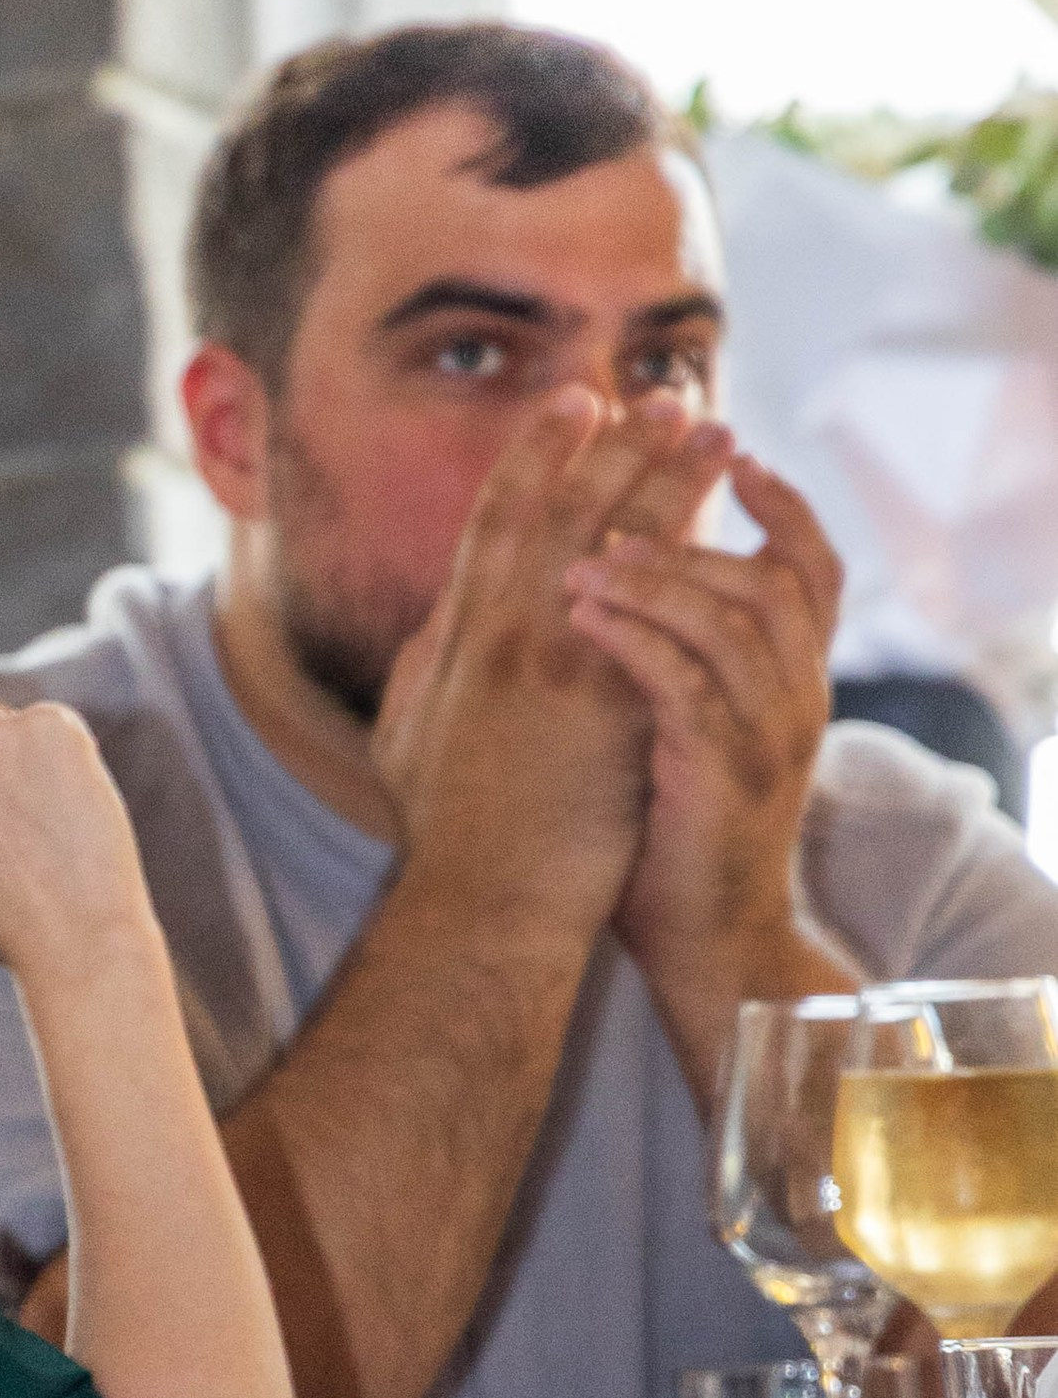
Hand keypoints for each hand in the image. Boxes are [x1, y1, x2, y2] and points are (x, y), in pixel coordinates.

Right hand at [372, 389, 732, 948]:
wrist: (482, 907)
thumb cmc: (444, 837)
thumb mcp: (406, 737)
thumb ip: (422, 669)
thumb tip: (438, 622)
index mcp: (455, 638)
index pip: (498, 519)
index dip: (537, 453)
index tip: (576, 402)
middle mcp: (503, 639)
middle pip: (568, 513)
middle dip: (619, 450)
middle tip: (666, 397)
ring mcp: (558, 672)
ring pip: (623, 551)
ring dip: (670, 485)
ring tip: (716, 436)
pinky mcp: (610, 710)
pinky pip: (662, 617)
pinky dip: (692, 566)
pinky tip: (730, 531)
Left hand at [564, 451, 851, 1084]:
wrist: (706, 944)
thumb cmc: (673, 833)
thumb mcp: (686, 728)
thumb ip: (679, 656)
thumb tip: (615, 573)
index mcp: (793, 681)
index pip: (815, 568)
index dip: (783, 506)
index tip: (732, 453)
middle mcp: (796, 699)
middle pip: (774, 576)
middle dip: (699, 528)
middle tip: (618, 513)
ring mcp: (767, 739)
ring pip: (734, 618)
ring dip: (657, 576)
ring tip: (585, 560)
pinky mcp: (722, 776)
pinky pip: (686, 684)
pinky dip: (635, 638)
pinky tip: (583, 613)